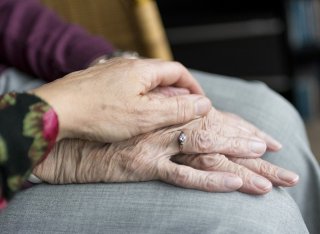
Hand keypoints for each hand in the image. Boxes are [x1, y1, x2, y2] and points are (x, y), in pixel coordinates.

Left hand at [31, 58, 210, 141]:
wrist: (55, 111)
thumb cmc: (98, 113)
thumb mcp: (145, 115)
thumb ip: (176, 109)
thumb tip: (203, 104)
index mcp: (143, 70)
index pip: (178, 71)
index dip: (193, 87)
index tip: (200, 103)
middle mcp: (128, 65)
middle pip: (162, 76)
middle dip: (176, 93)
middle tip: (181, 113)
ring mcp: (112, 72)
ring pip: (144, 82)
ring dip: (157, 97)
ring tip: (160, 116)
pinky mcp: (99, 82)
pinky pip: (127, 88)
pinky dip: (138, 99)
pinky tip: (133, 113)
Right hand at [33, 108, 292, 193]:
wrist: (74, 140)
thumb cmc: (107, 129)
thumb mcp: (138, 121)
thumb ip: (161, 119)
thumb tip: (183, 118)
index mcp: (165, 114)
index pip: (211, 119)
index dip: (237, 127)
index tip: (262, 137)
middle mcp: (164, 125)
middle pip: (215, 133)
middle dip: (247, 143)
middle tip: (274, 152)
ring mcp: (156, 145)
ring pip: (206, 149)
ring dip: (238, 159)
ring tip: (267, 174)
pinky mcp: (144, 164)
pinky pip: (182, 174)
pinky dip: (210, 179)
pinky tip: (233, 183)